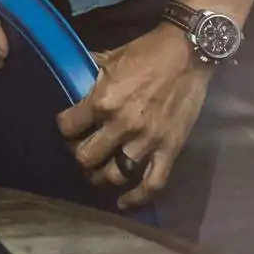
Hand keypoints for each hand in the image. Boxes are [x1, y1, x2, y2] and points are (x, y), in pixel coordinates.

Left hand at [57, 26, 211, 209]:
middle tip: (82, 151)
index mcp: (103, 101)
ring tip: (98, 174)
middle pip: (86, 158)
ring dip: (101, 178)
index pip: (68, 126)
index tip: (69, 128)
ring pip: (113, 175)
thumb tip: (72, 76)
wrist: (189, 52)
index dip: (64, 128)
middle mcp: (121, 125)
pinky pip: (152, 184)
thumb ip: (90, 73)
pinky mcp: (169, 150)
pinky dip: (137, 198)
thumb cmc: (148, 52)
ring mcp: (146, 141)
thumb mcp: (111, 57)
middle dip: (79, 155)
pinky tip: (124, 202)